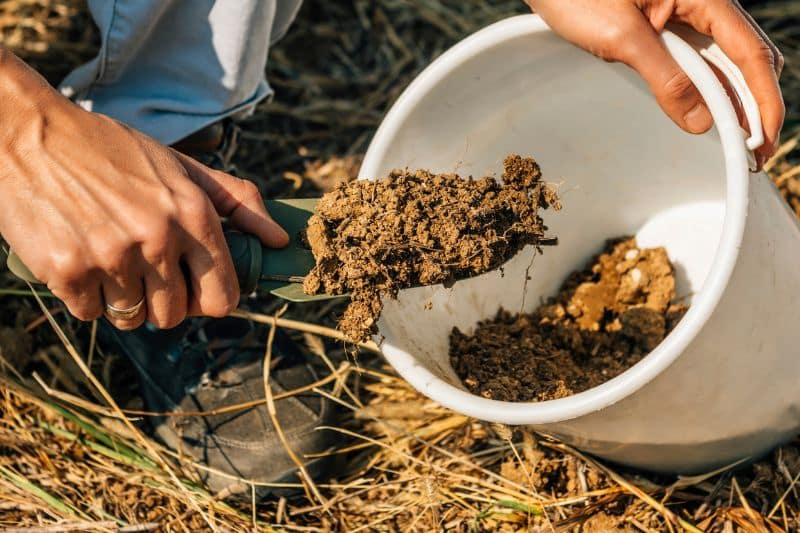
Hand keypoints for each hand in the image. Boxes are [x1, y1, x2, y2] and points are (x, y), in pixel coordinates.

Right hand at [0, 48, 288, 329]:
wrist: (30, 133)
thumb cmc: (111, 149)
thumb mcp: (180, 165)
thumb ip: (235, 202)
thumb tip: (279, 238)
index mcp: (192, 213)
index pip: (223, 297)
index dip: (211, 300)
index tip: (196, 289)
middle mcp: (157, 239)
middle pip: (177, 316)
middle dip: (164, 301)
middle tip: (146, 272)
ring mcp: (111, 258)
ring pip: (134, 318)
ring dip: (126, 300)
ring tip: (113, 262)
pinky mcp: (67, 271)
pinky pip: (91, 313)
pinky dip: (87, 296)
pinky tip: (82, 259)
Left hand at [526, 0, 783, 168]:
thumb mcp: (622, 37)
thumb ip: (665, 77)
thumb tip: (701, 121)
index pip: (749, 52)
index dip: (763, 99)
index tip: (764, 138)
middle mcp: (704, 4)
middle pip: (746, 59)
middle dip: (755, 105)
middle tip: (754, 153)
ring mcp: (687, 15)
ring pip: (725, 62)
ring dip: (733, 101)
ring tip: (737, 142)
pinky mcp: (667, 28)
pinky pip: (698, 61)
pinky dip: (707, 90)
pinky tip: (710, 115)